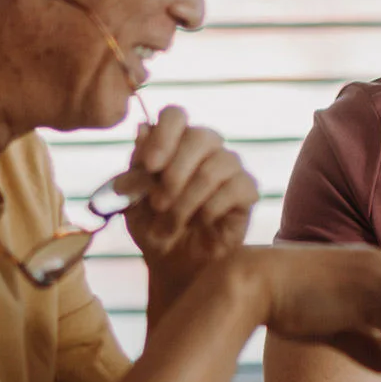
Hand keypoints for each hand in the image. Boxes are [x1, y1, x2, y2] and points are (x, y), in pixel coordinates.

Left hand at [120, 106, 258, 294]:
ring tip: (171, 222)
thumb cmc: (152, 227)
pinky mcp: (247, 192)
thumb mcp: (132, 199)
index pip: (175, 115)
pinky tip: (200, 223)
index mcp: (175, 142)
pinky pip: (236, 188)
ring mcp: (229, 168)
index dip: (163, 136)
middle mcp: (206, 148)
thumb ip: (137, 166)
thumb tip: (141, 128)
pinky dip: (211, 209)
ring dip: (187, 199)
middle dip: (175, 172)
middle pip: (200, 136)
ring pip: (216, 166)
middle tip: (157, 203)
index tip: (149, 166)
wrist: (172, 266)